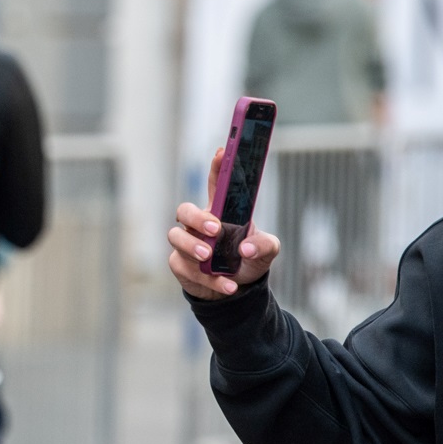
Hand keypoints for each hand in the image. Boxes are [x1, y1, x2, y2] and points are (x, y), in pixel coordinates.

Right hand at [167, 148, 280, 299]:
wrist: (236, 291)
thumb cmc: (249, 260)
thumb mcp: (266, 251)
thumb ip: (264, 245)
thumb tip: (246, 248)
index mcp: (221, 212)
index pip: (216, 185)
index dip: (217, 167)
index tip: (223, 153)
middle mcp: (199, 224)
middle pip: (185, 210)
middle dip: (197, 217)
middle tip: (215, 230)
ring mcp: (186, 243)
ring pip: (176, 237)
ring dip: (193, 247)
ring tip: (209, 258)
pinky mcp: (180, 264)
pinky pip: (185, 267)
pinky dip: (208, 279)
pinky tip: (228, 285)